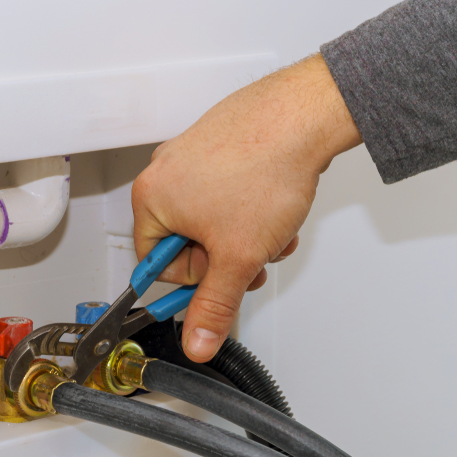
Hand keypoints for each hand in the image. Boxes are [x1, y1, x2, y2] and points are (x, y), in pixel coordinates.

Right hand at [131, 54, 360, 361]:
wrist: (304, 117)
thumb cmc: (265, 169)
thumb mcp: (236, 257)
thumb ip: (214, 306)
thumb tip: (196, 340)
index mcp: (151, 197)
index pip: (155, 263)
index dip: (194, 280)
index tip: (217, 285)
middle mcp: (166, 171)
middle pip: (187, 241)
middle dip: (227, 257)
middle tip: (251, 257)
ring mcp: (193, 154)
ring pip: (214, 219)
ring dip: (246, 237)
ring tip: (272, 230)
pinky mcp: (221, 144)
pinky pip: (229, 193)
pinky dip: (254, 209)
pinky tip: (278, 208)